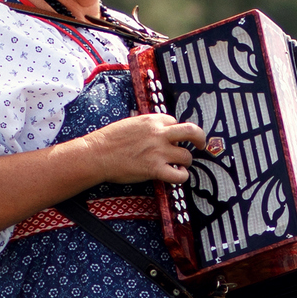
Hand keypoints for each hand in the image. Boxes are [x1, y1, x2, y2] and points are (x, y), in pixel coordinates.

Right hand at [83, 113, 218, 184]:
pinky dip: (181, 177)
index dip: (175, 131)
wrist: (96, 154)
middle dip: (199, 138)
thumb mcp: (130, 123)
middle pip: (192, 131)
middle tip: (200, 144)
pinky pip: (179, 175)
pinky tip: (176, 175)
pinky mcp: (155, 169)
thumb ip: (146, 126)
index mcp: (152, 120)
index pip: (175, 122)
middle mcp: (159, 134)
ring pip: (187, 156)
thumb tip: (156, 129)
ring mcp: (158, 152)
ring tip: (178, 165)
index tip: (172, 138)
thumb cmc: (109, 140)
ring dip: (185, 162)